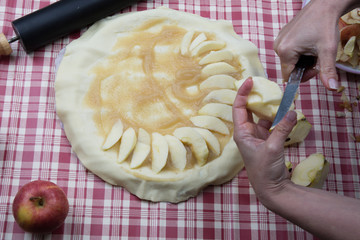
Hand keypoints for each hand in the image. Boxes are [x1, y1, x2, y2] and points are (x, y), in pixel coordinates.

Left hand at [232, 77, 297, 200]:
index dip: (242, 93)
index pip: (238, 108)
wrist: (271, 188)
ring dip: (269, 107)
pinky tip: (285, 111)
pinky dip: (278, 118)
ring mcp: (257, 137)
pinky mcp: (267, 141)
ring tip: (278, 96)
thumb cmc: (264, 170)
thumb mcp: (273, 148)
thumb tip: (293, 112)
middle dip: (256, 97)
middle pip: (248, 109)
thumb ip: (283, 129)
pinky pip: (271, 124)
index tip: (249, 80)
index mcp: (241, 133)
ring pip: (261, 116)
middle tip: (265, 85)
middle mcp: (247, 133)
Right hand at [273, 0, 340, 89]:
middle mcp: (278, 46)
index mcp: (285, 51)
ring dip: (302, 60)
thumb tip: (331, 88)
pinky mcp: (282, 36)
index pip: (288, 76)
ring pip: (290, 60)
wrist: (324, 5)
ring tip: (313, 48)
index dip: (303, 76)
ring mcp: (279, 40)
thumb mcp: (327, 51)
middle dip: (304, 67)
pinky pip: (288, 52)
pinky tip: (308, 43)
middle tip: (317, 56)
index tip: (315, 67)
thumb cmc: (325, 25)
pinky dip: (299, 52)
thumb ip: (327, 71)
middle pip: (290, 68)